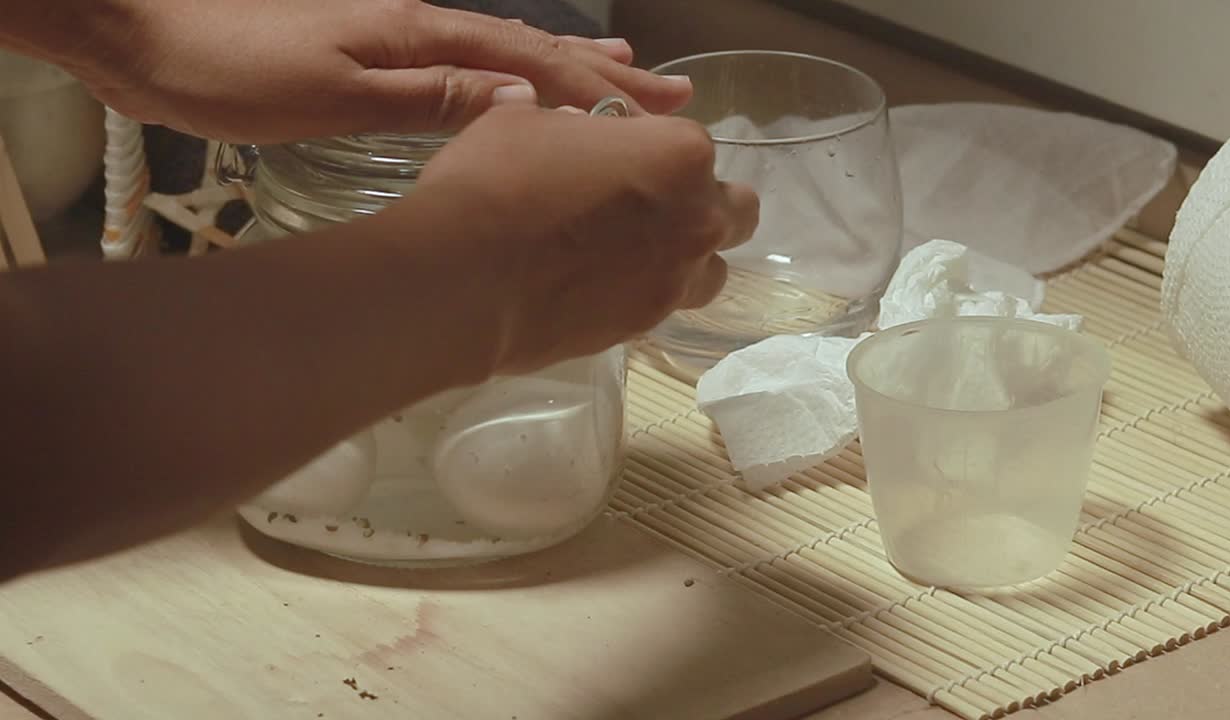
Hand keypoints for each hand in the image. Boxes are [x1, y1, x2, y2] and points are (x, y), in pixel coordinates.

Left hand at [75, 0, 692, 142]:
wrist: (144, 36)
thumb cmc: (229, 67)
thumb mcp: (334, 90)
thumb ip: (429, 95)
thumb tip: (519, 102)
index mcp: (419, 34)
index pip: (529, 61)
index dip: (596, 87)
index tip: (655, 106)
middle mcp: (419, 28)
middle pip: (530, 49)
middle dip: (601, 73)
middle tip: (667, 90)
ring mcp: (395, 39)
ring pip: (502, 55)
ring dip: (565, 69)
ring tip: (619, 74)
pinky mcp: (369, 58)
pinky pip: (466, 67)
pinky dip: (511, 79)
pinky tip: (518, 92)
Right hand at [370, 104, 758, 374]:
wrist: (464, 281)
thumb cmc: (494, 183)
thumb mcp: (523, 122)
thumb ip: (568, 125)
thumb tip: (574, 130)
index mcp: (679, 154)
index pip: (693, 145)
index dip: (655, 149)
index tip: (620, 156)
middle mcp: (696, 220)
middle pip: (735, 211)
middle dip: (701, 204)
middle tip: (647, 204)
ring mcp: (674, 282)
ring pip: (712, 270)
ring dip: (686, 258)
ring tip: (633, 256)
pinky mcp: (643, 329)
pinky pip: (662, 305)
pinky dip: (643, 294)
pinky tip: (598, 288)